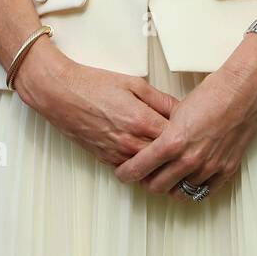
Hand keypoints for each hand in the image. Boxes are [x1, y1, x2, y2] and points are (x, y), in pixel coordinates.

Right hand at [12, 44, 179, 168]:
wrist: (60, 94)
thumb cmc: (93, 84)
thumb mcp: (133, 84)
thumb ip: (160, 99)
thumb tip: (181, 110)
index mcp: (141, 120)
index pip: (177, 136)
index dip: (189, 134)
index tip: (196, 129)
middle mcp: (131, 142)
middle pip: (167, 159)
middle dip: (179, 153)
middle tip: (189, 145)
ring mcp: (118, 154)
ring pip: (150, 171)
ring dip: (162, 164)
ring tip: (172, 155)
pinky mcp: (106, 160)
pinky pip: (132, 171)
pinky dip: (143, 167)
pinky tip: (149, 158)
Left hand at [113, 35, 256, 200]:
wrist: (243, 91)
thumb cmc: (212, 94)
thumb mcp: (176, 111)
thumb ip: (163, 132)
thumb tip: (152, 144)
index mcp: (172, 142)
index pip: (139, 169)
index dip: (126, 173)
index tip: (123, 173)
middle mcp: (190, 159)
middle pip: (156, 186)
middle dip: (146, 181)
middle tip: (145, 174)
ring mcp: (209, 167)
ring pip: (180, 192)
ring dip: (171, 185)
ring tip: (168, 175)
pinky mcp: (227, 170)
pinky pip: (204, 192)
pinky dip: (194, 188)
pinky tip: (189, 180)